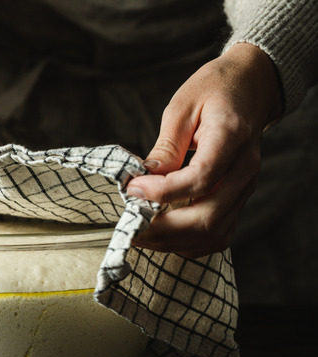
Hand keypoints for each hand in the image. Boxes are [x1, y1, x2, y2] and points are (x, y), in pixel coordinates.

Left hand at [126, 43, 282, 257]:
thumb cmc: (213, 91)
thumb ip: (166, 146)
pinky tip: (164, 234)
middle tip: (130, 224)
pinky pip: (219, 234)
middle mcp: (245, 169)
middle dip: (163, 228)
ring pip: (214, 233)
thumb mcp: (182, 107)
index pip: (200, 178)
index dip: (163, 191)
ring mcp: (246, 187)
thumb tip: (145, 178)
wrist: (250, 88)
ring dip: (173, 241)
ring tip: (141, 233)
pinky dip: (189, 242)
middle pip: (208, 217)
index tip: (132, 189)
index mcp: (232, 138)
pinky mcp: (239, 198)